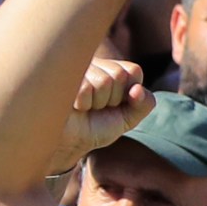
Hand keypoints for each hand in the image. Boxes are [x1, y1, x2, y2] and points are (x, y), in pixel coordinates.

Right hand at [44, 58, 155, 177]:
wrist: (67, 143)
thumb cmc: (94, 128)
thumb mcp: (127, 118)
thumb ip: (144, 103)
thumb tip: (137, 89)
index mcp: (109, 68)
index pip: (133, 70)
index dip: (127, 94)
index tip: (113, 105)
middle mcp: (93, 63)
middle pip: (118, 75)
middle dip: (111, 100)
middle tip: (95, 108)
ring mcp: (75, 66)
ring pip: (103, 81)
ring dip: (95, 103)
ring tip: (83, 107)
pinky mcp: (61, 74)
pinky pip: (86, 88)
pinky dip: (82, 104)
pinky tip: (72, 105)